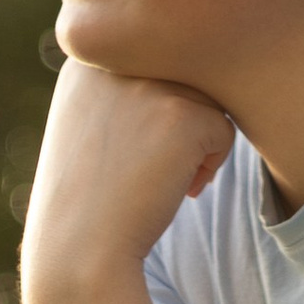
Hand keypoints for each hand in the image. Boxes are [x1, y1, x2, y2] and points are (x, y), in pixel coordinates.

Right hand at [22, 59, 235, 299]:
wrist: (78, 250)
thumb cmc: (87, 192)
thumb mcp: (87, 118)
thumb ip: (124, 81)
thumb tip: (193, 56)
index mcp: (90, 53)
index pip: (154, 59)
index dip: (152, 108)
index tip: (125, 146)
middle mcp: (118, 58)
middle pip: (185, 73)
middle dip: (180, 118)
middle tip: (149, 164)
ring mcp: (149, 83)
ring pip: (209, 97)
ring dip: (197, 138)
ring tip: (163, 176)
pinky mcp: (182, 116)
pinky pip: (225, 130)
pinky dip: (211, 164)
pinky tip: (178, 189)